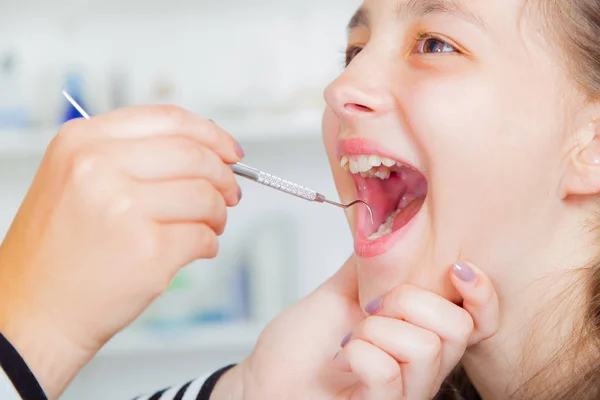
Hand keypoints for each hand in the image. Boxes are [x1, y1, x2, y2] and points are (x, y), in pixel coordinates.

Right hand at [0, 106, 242, 398]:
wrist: (34, 311)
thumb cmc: (59, 250)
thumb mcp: (77, 179)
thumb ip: (135, 156)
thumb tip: (206, 150)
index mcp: (83, 142)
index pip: (169, 119)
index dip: (211, 134)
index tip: (230, 151)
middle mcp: (99, 168)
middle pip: (195, 156)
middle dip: (224, 177)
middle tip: (231, 194)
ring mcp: (124, 209)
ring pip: (205, 196)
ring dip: (218, 214)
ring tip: (210, 226)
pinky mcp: (147, 251)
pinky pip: (203, 236)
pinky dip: (209, 244)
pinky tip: (197, 249)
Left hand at [215, 258, 498, 399]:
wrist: (265, 382)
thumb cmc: (298, 347)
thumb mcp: (337, 292)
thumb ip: (369, 267)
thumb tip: (389, 226)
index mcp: (417, 332)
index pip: (478, 320)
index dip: (482, 295)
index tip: (458, 269)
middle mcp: (421, 364)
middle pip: (459, 327)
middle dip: (411, 302)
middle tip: (373, 308)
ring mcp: (406, 391)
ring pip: (427, 347)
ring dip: (378, 331)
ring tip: (353, 339)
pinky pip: (389, 373)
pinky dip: (361, 354)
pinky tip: (346, 357)